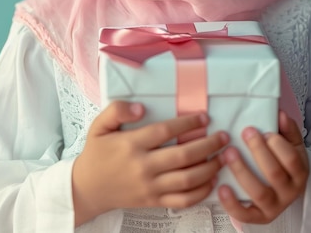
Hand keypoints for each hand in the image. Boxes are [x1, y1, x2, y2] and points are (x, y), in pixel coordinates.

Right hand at [72, 101, 228, 225]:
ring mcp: (150, 187)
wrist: (87, 188)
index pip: (166, 131)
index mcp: (132, 144)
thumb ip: (118, 110)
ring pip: (187, 180)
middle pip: (183, 156)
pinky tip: (211, 181)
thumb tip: (141, 108)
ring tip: (223, 157)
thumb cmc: (97, 153)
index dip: (188, 123)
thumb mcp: (99, 125)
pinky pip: (182, 201)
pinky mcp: (153, 202)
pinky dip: (201, 193)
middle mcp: (144, 167)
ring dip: (210, 168)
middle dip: (208, 145)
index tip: (204, 117)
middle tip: (223, 136)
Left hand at [217, 110, 308, 223]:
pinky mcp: (258, 216)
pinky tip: (221, 187)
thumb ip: (287, 129)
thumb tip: (280, 114)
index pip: (291, 159)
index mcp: (299, 172)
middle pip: (274, 174)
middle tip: (245, 132)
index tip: (264, 131)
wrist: (285, 187)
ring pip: (259, 192)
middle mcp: (289, 192)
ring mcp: (273, 206)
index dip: (277, 144)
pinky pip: (245, 214)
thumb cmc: (284, 161)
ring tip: (228, 153)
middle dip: (258, 151)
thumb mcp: (291, 144)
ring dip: (242, 171)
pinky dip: (232, 203)